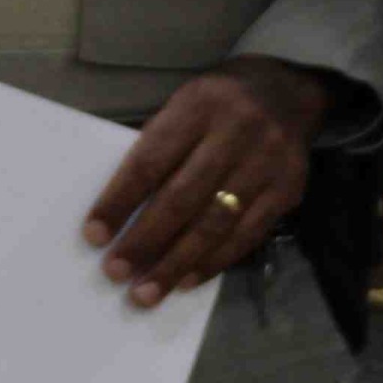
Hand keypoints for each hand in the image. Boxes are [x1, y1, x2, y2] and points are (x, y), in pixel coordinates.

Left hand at [81, 57, 332, 309]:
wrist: (286, 91)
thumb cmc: (216, 103)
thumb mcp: (183, 105)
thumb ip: (158, 148)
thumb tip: (119, 212)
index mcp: (197, 106)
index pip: (150, 162)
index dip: (119, 201)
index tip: (93, 235)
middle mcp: (236, 133)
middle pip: (182, 198)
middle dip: (145, 241)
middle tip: (116, 272)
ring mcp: (267, 163)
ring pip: (215, 223)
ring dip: (177, 263)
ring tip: (147, 291)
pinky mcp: (289, 190)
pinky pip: (247, 234)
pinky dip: (214, 261)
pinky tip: (187, 280)